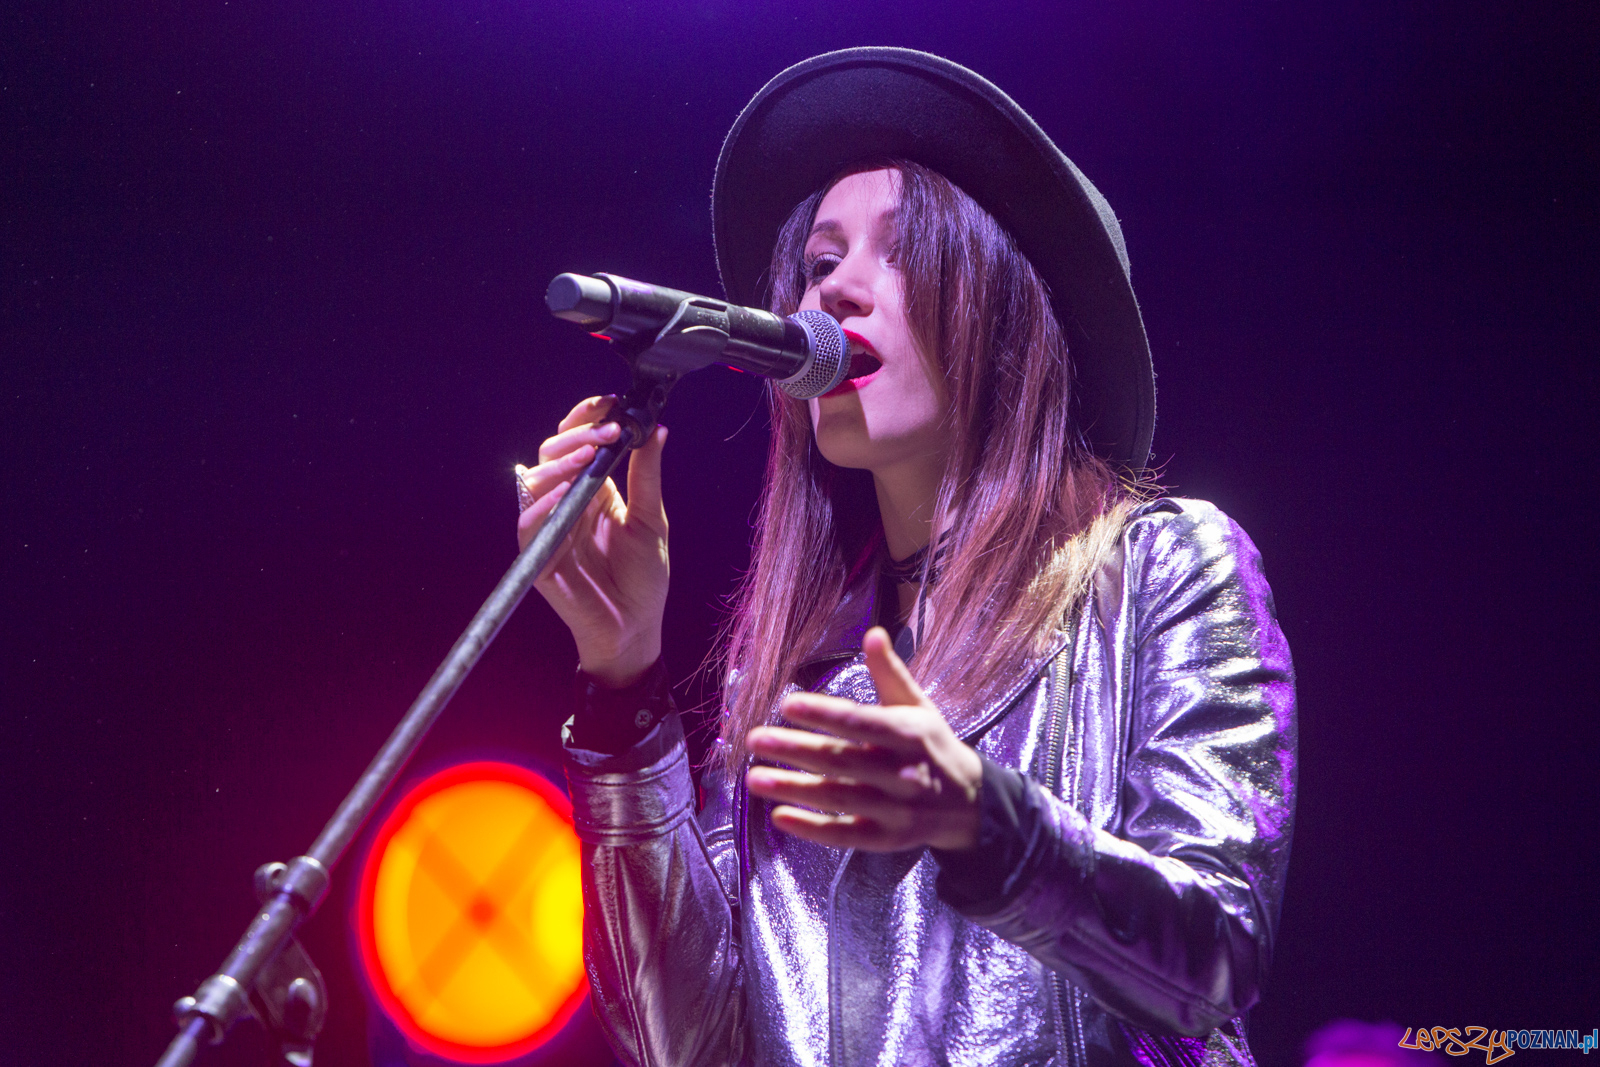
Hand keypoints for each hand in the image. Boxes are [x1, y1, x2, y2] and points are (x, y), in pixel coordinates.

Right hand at [516, 396, 668, 686]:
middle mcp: (567, 502)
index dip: (587, 418)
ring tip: (588, 456)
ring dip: (560, 463)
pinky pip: (528, 525)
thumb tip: (657, 429)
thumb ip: (647, 476)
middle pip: (552, 453)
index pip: (578, 441)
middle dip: (577, 436)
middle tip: (607, 432)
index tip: (610, 404)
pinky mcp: (538, 556)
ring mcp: (550, 527)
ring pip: (535, 482)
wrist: (636, 627)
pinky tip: (564, 493)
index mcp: (593, 489)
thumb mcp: (652, 520)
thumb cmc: (643, 579)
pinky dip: (543, 506)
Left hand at [744, 627, 982, 851]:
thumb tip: (873, 633)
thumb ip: (891, 673)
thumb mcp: (918, 707)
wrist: (969, 804)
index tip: (787, 704)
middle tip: (754, 739)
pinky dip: (812, 829)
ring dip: (794, 788)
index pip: (862, 722)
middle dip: (796, 749)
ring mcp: (896, 810)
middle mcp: (904, 773)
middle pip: (843, 760)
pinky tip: (779, 816)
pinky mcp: (886, 839)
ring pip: (839, 798)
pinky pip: (845, 835)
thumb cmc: (931, 745)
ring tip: (754, 777)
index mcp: (911, 734)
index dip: (824, 714)